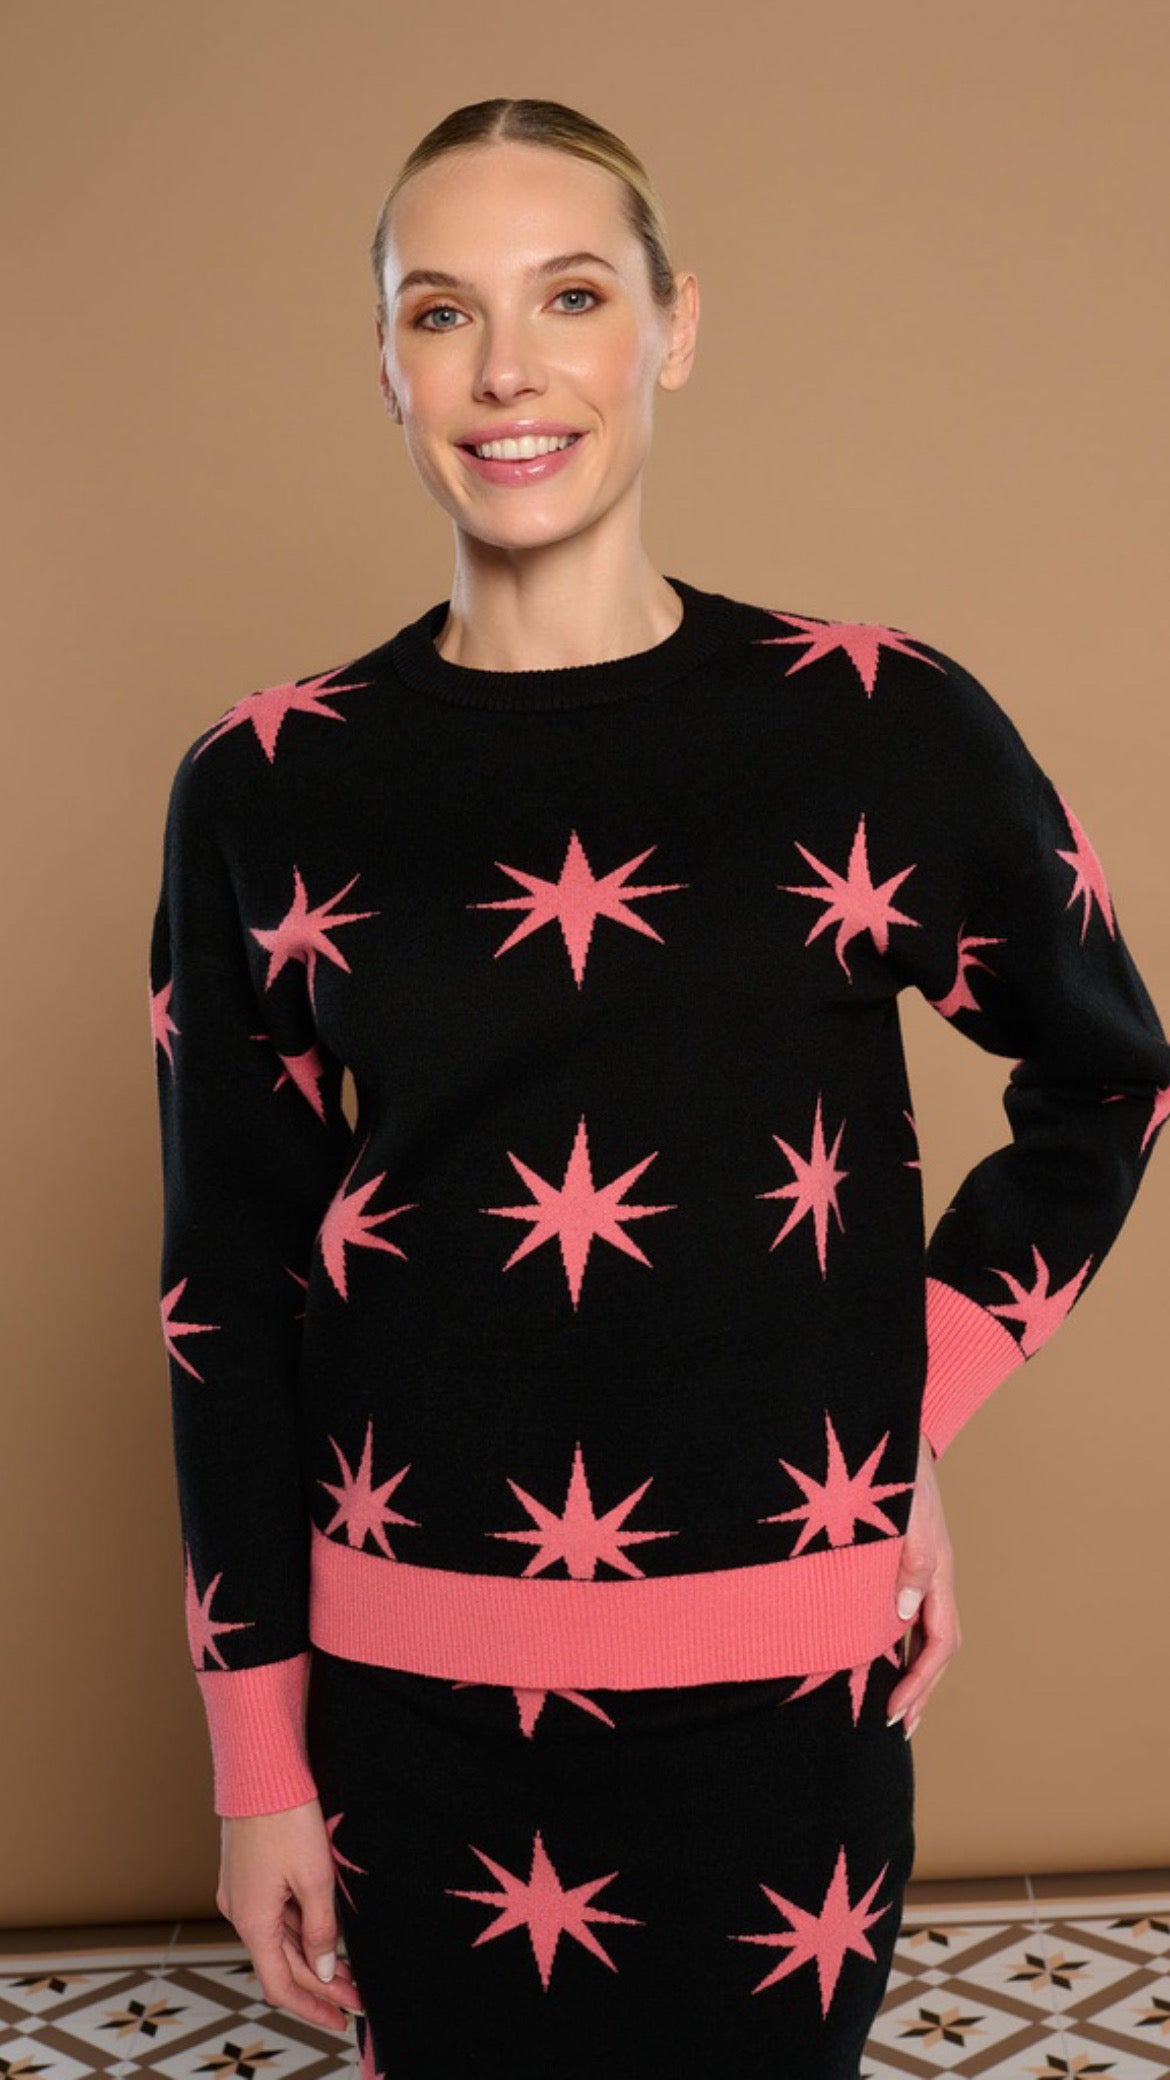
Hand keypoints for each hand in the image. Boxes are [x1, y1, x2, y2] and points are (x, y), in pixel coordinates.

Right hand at [216, 1797, 365, 2032]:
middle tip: (356, 1998)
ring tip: (348, 1970)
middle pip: (281, 1963)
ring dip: (311, 1957)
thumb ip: (320, 1929)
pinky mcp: (247, 1873)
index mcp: (252, 1920)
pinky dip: (299, 1929)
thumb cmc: (285, 1818)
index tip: (341, 2019)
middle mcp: (239, 1911)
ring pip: (278, 1938)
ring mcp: (241, 1891)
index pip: (280, 1985)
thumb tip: (324, 1968)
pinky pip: (274, 1914)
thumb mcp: (314, 1878)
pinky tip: (323, 1932)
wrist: (260, 1770)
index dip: (312, 2006)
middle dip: (320, 1984)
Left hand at [885, 1428, 960, 1738]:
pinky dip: (893, 1642)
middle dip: (920, 1691)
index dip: (919, 1683)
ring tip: (891, 1707)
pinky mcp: (899, 1558)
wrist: (885, 1428)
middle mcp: (932, 1576)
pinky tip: (876, 1654)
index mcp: (939, 1570)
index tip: (894, 1713)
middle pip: (936, 1647)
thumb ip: (910, 1562)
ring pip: (920, 1632)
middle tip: (898, 1728)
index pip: (940, 1643)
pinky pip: (903, 1612)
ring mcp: (917, 1568)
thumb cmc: (896, 1468)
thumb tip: (903, 1617)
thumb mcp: (906, 1514)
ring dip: (909, 1671)